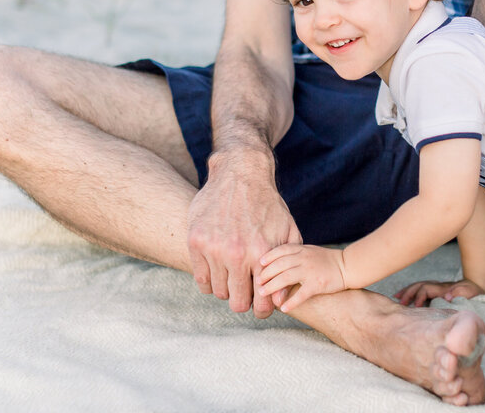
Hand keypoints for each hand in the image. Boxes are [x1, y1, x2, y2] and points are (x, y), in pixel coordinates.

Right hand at [183, 151, 300, 317]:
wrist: (241, 175)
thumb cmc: (268, 206)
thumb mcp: (288, 232)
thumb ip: (287, 265)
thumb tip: (280, 299)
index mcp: (261, 254)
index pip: (260, 304)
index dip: (262, 310)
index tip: (260, 305)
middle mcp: (236, 254)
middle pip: (237, 303)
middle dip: (244, 301)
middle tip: (246, 291)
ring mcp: (213, 248)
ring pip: (219, 292)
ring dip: (227, 289)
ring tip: (234, 276)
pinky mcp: (196, 242)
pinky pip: (201, 280)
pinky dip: (210, 281)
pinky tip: (219, 271)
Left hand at [258, 244, 347, 313]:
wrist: (348, 266)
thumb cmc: (327, 260)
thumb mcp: (310, 251)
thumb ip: (294, 254)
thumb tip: (274, 262)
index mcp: (302, 249)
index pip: (280, 250)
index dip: (268, 257)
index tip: (259, 264)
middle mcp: (304, 258)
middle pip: (279, 265)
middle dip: (265, 274)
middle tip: (257, 283)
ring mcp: (311, 271)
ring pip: (286, 278)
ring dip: (272, 286)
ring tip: (263, 294)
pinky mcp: (318, 284)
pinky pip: (301, 294)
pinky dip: (291, 302)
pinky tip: (283, 308)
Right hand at [393, 279, 484, 307]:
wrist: (477, 288)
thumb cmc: (473, 292)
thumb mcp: (469, 292)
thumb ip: (459, 293)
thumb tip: (446, 295)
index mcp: (442, 287)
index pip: (426, 289)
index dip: (419, 297)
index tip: (415, 307)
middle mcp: (436, 287)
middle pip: (418, 286)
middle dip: (408, 293)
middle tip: (399, 302)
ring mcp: (435, 289)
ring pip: (417, 287)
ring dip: (406, 291)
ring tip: (395, 298)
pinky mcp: (435, 293)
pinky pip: (419, 292)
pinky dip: (410, 293)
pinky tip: (402, 299)